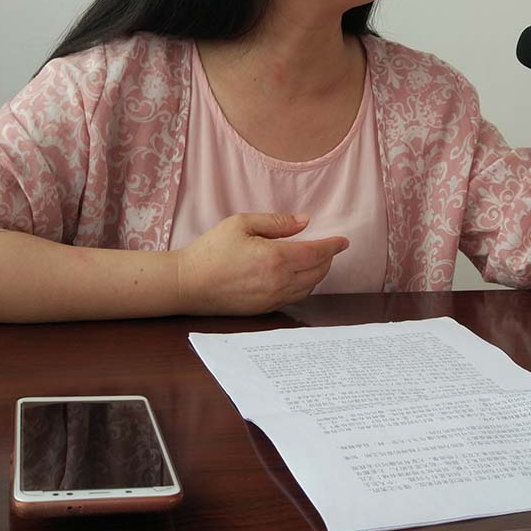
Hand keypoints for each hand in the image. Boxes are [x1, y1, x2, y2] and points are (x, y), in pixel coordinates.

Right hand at [174, 213, 348, 314]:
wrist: (187, 284)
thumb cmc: (211, 251)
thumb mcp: (242, 224)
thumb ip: (277, 222)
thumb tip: (304, 221)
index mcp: (276, 258)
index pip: (317, 253)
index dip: (333, 246)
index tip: (343, 241)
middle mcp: (279, 282)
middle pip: (317, 272)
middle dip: (328, 259)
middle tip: (330, 247)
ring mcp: (272, 298)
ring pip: (308, 287)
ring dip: (318, 273)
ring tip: (318, 261)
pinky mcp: (264, 309)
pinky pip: (294, 297)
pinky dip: (305, 286)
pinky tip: (300, 277)